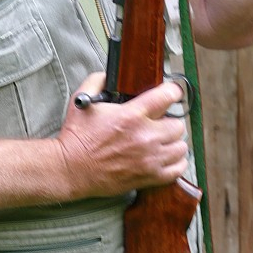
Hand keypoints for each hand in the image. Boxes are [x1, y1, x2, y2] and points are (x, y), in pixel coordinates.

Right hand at [56, 73, 188, 199]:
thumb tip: (110, 75)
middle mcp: (144, 136)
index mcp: (131, 115)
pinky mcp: (149, 176)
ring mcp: (149, 159)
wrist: (72, 169)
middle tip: (159, 124)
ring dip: (173, 143)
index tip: (170, 94)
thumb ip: (98, 81)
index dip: (172, 92)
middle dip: (169, 121)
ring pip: (181, 147)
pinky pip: (177, 168)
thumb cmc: (77, 137)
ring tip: (161, 142)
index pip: (167, 96)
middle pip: (178, 124)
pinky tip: (165, 158)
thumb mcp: (82, 100)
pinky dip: (175, 163)